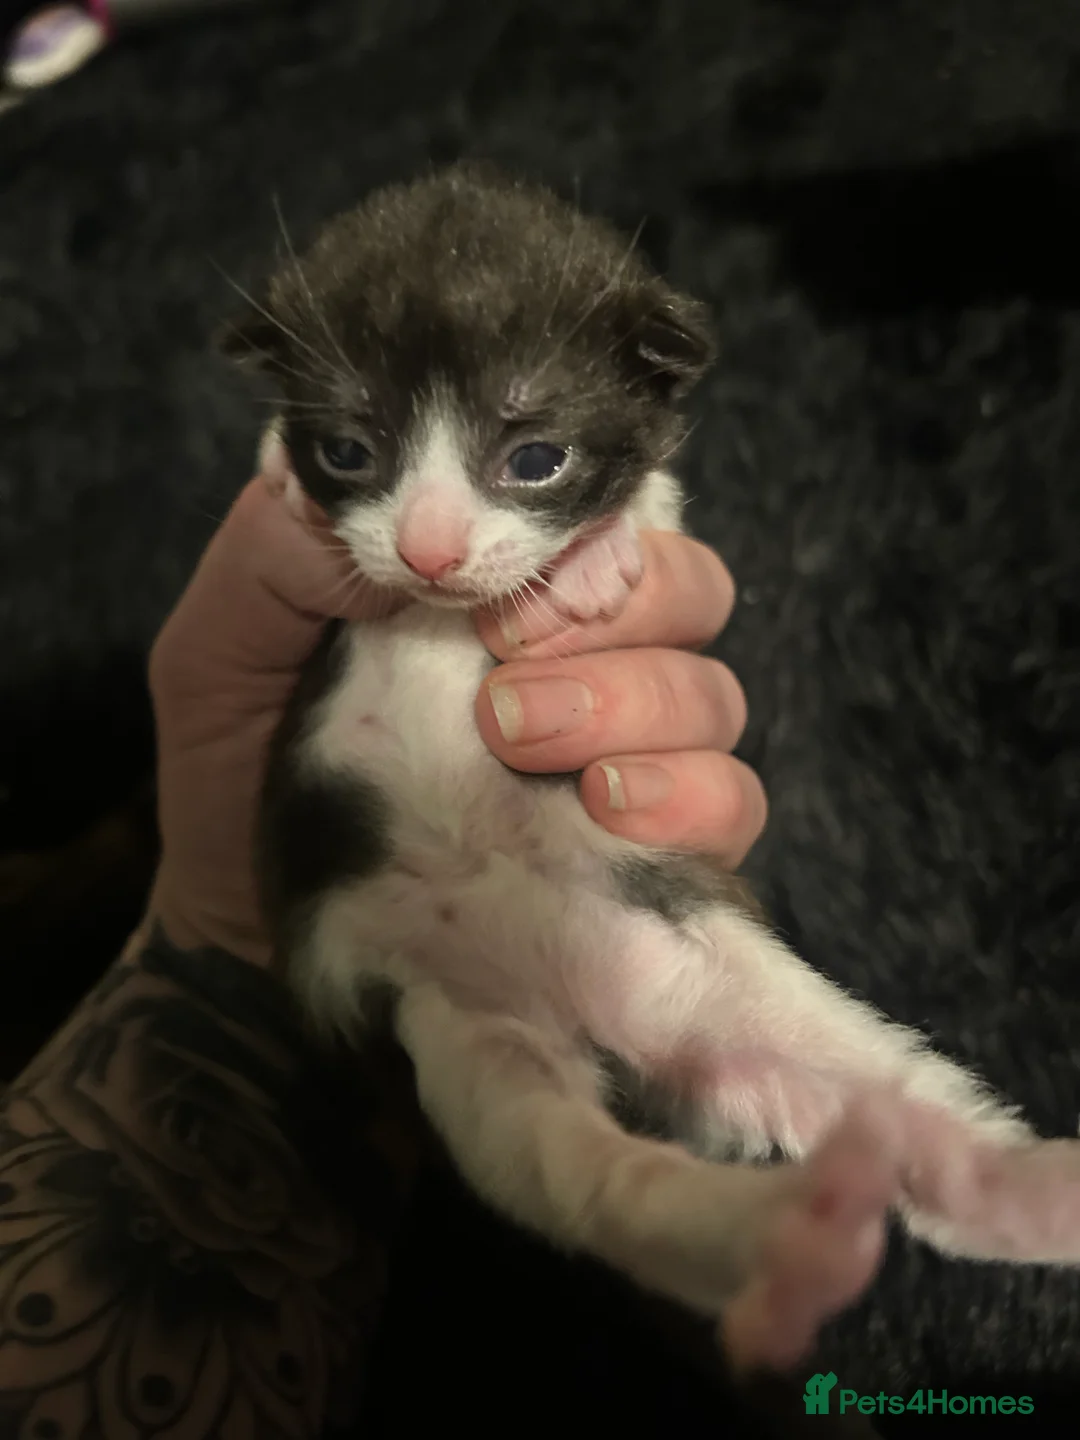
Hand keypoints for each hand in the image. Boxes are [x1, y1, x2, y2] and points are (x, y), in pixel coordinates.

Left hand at [148, 474, 765, 966]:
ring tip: (519, 744)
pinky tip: (605, 811)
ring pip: (713, 692)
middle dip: (611, 624)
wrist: (248, 925)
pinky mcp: (656, 845)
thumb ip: (289, 548)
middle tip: (504, 684)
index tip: (497, 604)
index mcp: (504, 587)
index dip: (583, 538)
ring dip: (636, 707)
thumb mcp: (223, 640)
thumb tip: (404, 507)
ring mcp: (629, 750)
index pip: (606, 516)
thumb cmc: (238, 771)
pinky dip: (691, 797)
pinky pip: (733, 800)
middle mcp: (583, 655)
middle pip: (688, 589)